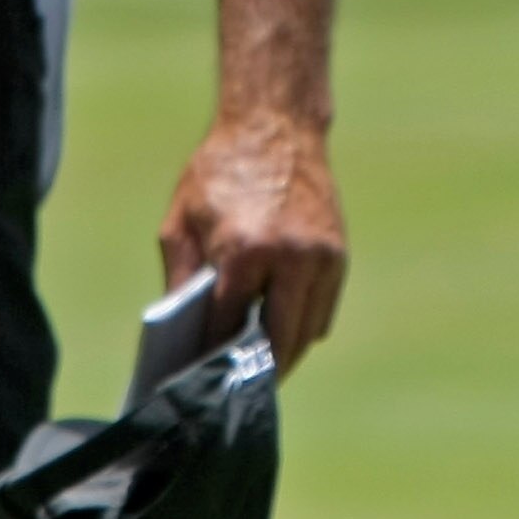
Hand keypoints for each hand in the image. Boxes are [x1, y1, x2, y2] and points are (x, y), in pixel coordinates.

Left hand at [160, 115, 346, 371]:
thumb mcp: (182, 220)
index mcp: (244, 250)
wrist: (274, 126)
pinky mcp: (338, 255)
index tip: (197, 381)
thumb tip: (182, 330)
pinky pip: (322, 311)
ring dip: (282, 355)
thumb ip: (181, 277)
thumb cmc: (219, 171)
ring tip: (256, 372)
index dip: (210, 357)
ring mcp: (320, 258)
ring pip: (305, 333)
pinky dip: (303, 328)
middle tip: (234, 392)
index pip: (227, 326)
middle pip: (276, 342)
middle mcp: (289, 258)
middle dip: (254, 372)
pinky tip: (280, 333)